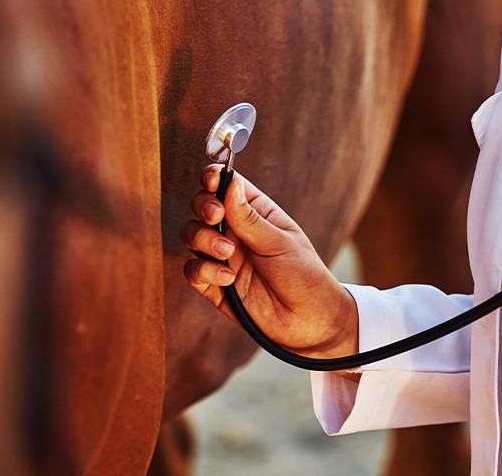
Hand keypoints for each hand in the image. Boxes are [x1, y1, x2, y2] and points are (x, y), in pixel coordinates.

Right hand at [180, 164, 357, 358]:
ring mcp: (222, 256)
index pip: (226, 186)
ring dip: (203, 239)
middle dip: (203, 207)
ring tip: (228, 253)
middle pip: (201, 206)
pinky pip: (193, 269)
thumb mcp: (281, 242)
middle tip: (216, 216)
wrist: (309, 322)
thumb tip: (230, 184)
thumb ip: (250, 218)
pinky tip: (228, 278)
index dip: (213, 178)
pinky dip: (204, 270)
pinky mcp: (213, 284)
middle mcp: (235, 231)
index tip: (211, 180)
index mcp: (255, 212)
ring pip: (191, 235)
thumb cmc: (304, 276)